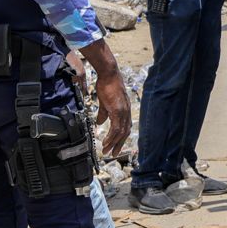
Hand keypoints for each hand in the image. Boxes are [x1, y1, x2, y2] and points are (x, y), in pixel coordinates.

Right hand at [76, 39, 130, 156]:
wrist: (108, 74)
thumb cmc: (106, 85)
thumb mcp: (104, 102)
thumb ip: (104, 113)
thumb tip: (100, 122)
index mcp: (124, 110)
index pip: (125, 127)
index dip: (120, 138)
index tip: (115, 146)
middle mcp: (126, 112)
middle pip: (125, 132)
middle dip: (119, 144)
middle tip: (113, 153)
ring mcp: (123, 111)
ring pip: (121, 132)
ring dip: (113, 142)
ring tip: (106, 150)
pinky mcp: (118, 110)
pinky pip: (116, 128)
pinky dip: (111, 136)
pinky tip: (106, 142)